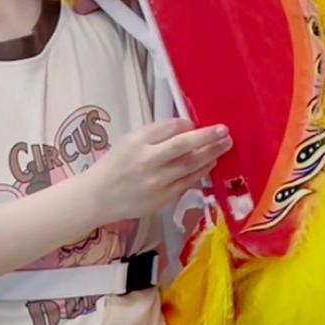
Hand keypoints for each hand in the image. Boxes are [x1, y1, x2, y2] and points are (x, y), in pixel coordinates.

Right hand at [83, 118, 231, 223]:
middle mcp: (148, 163)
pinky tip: (210, 163)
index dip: (186, 125)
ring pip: (190, 167)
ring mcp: (157, 184)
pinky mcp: (162, 200)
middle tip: (225, 131)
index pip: (169, 129)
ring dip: (210, 154)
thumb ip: (156, 133)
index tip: (195, 124)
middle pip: (184, 148)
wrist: (99, 198)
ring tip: (225, 145)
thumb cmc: (114, 164)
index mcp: (137, 143)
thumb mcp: (129, 140)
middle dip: (208, 138)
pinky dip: (201, 172)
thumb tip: (186, 127)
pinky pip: (187, 183)